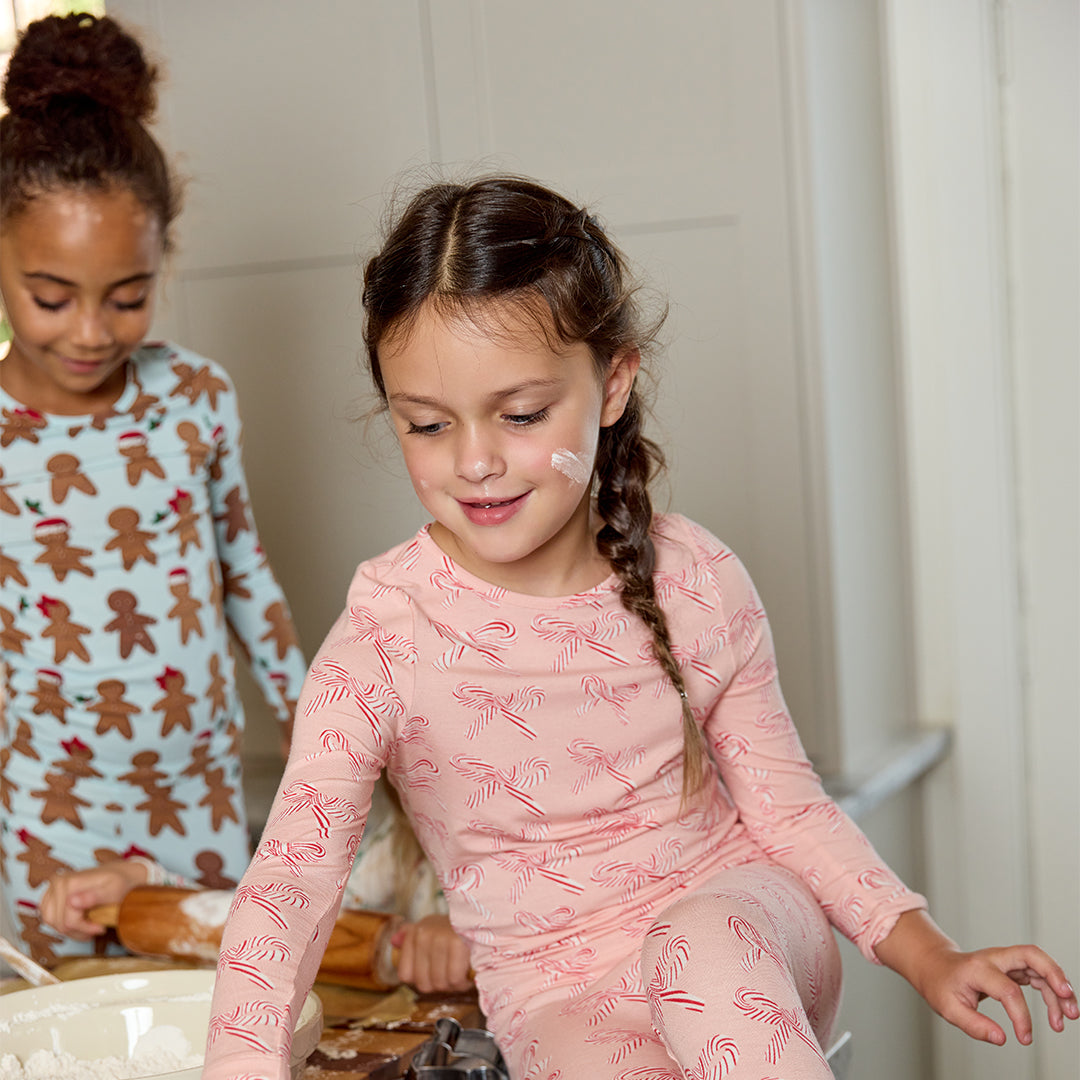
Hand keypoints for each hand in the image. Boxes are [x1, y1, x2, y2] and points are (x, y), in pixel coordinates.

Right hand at [38, 859, 150, 940]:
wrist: (118, 874)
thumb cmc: (118, 883)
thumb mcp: (113, 891)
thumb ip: (94, 897)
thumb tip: (72, 902)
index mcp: (69, 882)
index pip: (68, 920)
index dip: (85, 928)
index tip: (101, 927)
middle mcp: (56, 883)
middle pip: (59, 924)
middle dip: (79, 930)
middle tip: (97, 927)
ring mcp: (50, 889)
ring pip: (52, 923)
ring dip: (72, 930)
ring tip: (90, 925)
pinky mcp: (49, 896)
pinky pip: (50, 919)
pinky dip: (65, 924)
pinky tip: (81, 922)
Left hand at [392, 914, 471, 993]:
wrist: (481, 917)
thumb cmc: (454, 929)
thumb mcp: (430, 928)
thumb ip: (409, 937)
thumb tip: (394, 941)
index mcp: (414, 933)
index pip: (405, 975)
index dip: (421, 980)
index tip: (434, 974)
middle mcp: (423, 935)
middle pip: (424, 983)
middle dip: (439, 985)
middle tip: (450, 975)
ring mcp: (439, 939)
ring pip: (440, 983)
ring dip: (453, 985)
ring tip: (460, 974)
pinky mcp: (456, 944)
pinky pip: (454, 979)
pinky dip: (462, 983)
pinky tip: (467, 975)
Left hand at [875, 910, 1078, 1044]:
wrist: (935, 966)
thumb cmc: (940, 985)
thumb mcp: (948, 1008)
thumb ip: (974, 1025)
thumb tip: (1001, 1039)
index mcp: (978, 968)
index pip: (1008, 989)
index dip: (1021, 1016)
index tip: (1024, 1039)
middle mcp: (994, 959)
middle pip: (1031, 955)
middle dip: (1054, 974)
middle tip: (1068, 999)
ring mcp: (1004, 960)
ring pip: (1039, 964)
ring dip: (1058, 987)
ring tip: (1069, 1016)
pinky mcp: (1011, 967)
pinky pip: (1037, 974)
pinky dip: (1051, 990)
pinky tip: (1057, 1012)